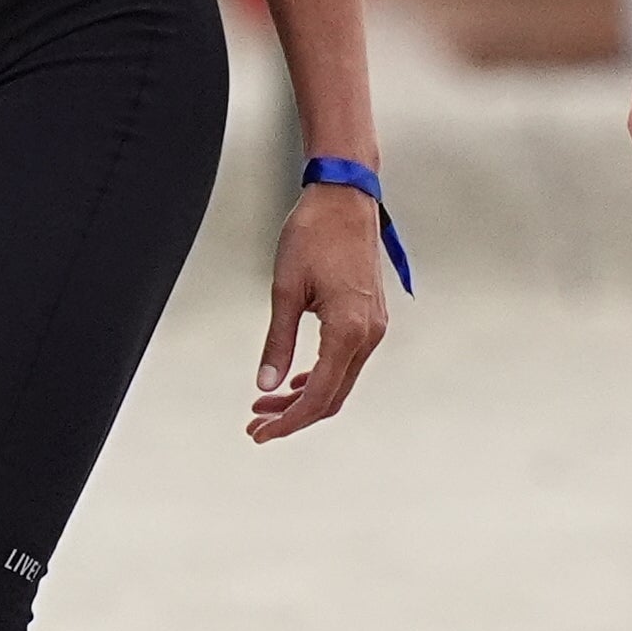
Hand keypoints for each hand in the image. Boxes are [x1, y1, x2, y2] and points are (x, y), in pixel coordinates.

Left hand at [249, 183, 386, 440]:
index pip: (319, 396)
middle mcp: (368, 334)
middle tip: (258, 425)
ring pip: (341, 381)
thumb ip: (277, 342)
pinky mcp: (371, 317)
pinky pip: (347, 361)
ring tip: (268, 405)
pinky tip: (296, 380)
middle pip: (333, 397)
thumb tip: (267, 383)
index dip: (288, 421)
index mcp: (348, 330)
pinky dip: (322, 377)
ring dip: (306, 398)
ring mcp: (374, 327)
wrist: (345, 198)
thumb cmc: (315, 233)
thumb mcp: (285, 289)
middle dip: (294, 416)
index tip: (261, 432)